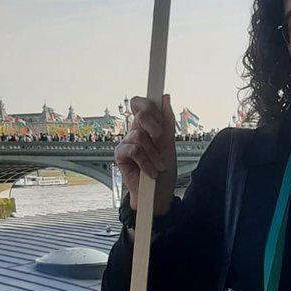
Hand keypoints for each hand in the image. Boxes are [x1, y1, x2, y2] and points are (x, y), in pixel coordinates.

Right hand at [115, 94, 176, 216]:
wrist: (158, 194)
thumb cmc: (164, 170)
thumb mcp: (169, 144)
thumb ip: (167, 121)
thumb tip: (165, 97)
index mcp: (147, 126)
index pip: (141, 104)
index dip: (146, 102)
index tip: (156, 104)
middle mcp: (135, 131)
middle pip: (141, 114)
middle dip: (156, 128)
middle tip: (162, 142)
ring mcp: (126, 142)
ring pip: (140, 135)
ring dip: (154, 153)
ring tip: (159, 166)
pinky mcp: (120, 155)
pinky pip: (134, 150)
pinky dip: (146, 163)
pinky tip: (151, 173)